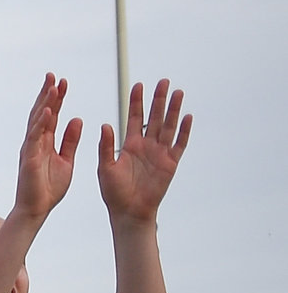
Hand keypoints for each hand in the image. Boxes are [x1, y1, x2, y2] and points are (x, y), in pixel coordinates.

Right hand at [10, 72, 80, 221]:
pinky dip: (41, 123)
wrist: (36, 209)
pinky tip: (48, 110)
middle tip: (53, 76)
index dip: (56, 98)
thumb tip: (77, 119)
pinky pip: (36, 137)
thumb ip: (70, 140)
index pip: (52, 115)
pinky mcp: (30, 158)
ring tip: (52, 86)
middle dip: (47, 94)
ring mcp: (31, 149)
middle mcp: (35, 142)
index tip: (62, 82)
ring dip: (45, 103)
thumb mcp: (66, 160)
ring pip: (38, 121)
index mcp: (45, 142)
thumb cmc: (48, 189)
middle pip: (41, 113)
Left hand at [99, 78, 190, 224]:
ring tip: (177, 92)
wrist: (129, 212)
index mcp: (129, 145)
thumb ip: (106, 148)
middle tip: (163, 81)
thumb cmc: (114, 193)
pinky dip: (184, 131)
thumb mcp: (105, 168)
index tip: (138, 85)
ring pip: (168, 126)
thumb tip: (105, 125)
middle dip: (158, 100)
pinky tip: (187, 116)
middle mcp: (146, 145)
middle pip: (154, 117)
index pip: (134, 118)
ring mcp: (160, 153)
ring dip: (173, 110)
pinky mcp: (171, 163)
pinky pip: (179, 144)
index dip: (136, 102)